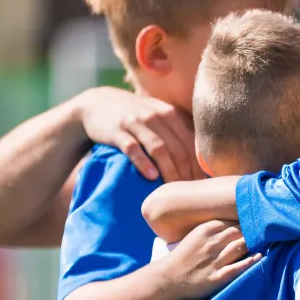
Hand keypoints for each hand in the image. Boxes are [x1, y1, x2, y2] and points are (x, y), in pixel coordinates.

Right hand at [71, 87, 202, 181]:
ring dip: (169, 171)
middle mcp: (156, 116)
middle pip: (178, 148)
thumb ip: (179, 131)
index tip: (201, 185)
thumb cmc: (136, 116)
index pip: (191, 143)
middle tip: (189, 194)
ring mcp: (136, 123)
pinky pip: (132, 148)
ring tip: (174, 191)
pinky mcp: (117, 131)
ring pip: (159, 149)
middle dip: (186, 173)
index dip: (198, 166)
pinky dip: (143, 162)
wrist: (97, 104)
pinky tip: (151, 177)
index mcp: (170, 114)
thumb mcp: (159, 116)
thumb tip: (202, 160)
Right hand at [166, 220, 261, 299]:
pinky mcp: (216, 277)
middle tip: (268, 229)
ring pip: (240, 246)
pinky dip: (249, 262)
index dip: (248, 219)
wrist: (167, 278)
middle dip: (254, 230)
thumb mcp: (195, 235)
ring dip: (254, 243)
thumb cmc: (184, 256)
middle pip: (240, 231)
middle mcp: (211, 243)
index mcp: (206, 230)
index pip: (233, 220)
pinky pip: (236, 267)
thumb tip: (237, 222)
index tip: (259, 219)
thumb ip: (214, 228)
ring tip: (268, 241)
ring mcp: (214, 260)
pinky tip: (259, 257)